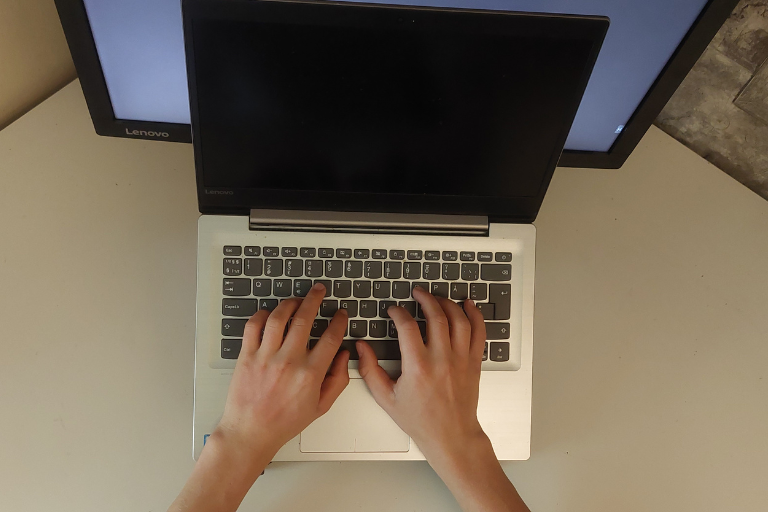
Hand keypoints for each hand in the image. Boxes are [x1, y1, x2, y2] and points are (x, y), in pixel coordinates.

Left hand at [216, 283, 349, 459]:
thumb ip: (337, 380)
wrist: (250, 432)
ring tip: (296, 300)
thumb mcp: (321, 406)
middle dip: (314, 299)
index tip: (340, 314)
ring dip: (290, 303)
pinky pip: (254, 326)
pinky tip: (270, 313)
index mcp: (310, 374)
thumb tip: (344, 356)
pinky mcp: (247, 356)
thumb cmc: (284, 422)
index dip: (338, 321)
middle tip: (318, 290)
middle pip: (305, 319)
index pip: (331, 337)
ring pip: (279, 318)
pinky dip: (262, 315)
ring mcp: (266, 357)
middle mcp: (289, 361)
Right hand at [357, 288, 529, 511]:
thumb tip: (361, 347)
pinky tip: (467, 305)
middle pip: (436, 316)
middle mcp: (441, 360)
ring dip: (447, 303)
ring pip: (458, 320)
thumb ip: (371, 370)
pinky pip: (478, 332)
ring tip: (437, 297)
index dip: (399, 313)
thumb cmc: (420, 420)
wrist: (451, 435)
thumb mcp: (387, 398)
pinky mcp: (473, 362)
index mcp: (418, 367)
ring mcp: (461, 359)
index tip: (394, 310)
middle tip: (417, 292)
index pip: (407, 327)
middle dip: (425, 298)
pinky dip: (474, 315)